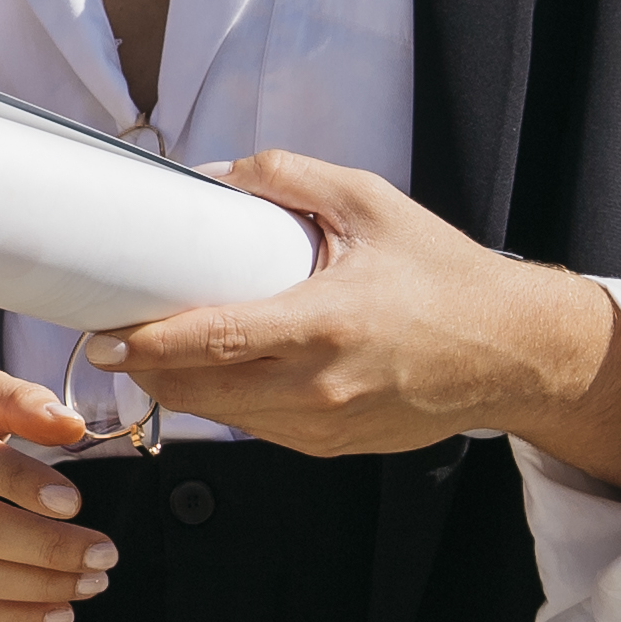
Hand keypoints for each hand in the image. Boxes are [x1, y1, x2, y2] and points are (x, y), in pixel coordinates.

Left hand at [84, 154, 620, 490]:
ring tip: (157, 354)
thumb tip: (212, 174)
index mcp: (327, 323)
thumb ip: (288, 177)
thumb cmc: (444, 275)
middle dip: (148, 370)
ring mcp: (328, 426)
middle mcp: (322, 386)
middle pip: (201, 392)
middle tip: (115, 338)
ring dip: (183, 391)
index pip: (212, 344)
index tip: (107, 333)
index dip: (148, 344)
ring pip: (225, 418)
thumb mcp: (371, 203)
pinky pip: (260, 429)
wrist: (513, 350)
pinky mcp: (335, 447)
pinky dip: (231, 405)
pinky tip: (220, 374)